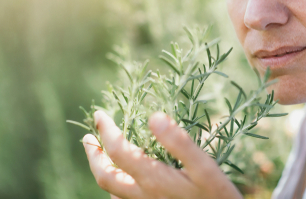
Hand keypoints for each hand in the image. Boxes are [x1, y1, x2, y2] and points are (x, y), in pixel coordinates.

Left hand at [83, 111, 242, 198]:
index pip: (118, 150)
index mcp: (153, 179)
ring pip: (110, 190)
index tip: (100, 114)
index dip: (106, 130)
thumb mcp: (205, 167)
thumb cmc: (217, 195)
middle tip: (88, 135)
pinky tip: (123, 175)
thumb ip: (180, 142)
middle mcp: (142, 195)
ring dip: (101, 168)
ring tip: (101, 151)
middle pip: (104, 176)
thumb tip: (154, 117)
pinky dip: (115, 184)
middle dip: (93, 154)